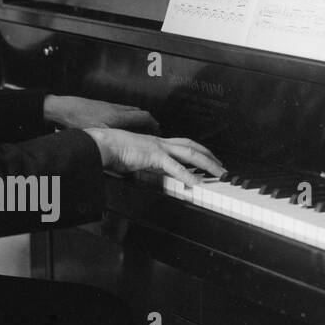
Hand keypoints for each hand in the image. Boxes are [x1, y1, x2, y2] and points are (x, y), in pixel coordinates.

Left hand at [43, 94, 158, 132]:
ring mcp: (110, 106)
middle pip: (140, 113)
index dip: (154, 125)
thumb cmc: (78, 121)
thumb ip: (109, 143)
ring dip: (137, 120)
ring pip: (130, 111)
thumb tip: (117, 157)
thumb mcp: (97, 135)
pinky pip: (121, 111)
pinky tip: (120, 127)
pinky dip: (126, 118)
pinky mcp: (103, 106)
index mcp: (118, 117)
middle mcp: (117, 110)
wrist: (64, 108)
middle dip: (148, 122)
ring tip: (138, 131)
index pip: (145, 117)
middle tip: (151, 132)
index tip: (158, 132)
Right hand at [85, 127, 224, 186]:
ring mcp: (158, 147)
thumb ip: (146, 164)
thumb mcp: (134, 158)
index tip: (209, 159)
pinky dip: (187, 175)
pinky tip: (196, 183)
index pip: (183, 144)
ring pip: (190, 154)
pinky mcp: (153, 155)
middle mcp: (160, 142)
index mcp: (156, 142)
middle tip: (222, 167)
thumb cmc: (111, 151)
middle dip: (210, 156)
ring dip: (207, 164)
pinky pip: (174, 167)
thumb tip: (153, 172)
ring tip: (219, 174)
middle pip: (192, 147)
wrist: (101, 144)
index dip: (198, 151)